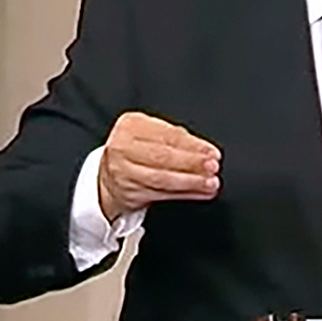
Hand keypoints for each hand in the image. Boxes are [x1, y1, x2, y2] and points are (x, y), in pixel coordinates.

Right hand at [98, 112, 220, 221]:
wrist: (109, 175)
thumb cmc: (136, 150)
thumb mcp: (151, 133)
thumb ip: (176, 138)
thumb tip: (205, 150)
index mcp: (131, 126)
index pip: (167, 135)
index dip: (193, 145)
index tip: (211, 152)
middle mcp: (123, 148)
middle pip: (163, 157)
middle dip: (192, 163)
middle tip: (212, 166)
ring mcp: (124, 172)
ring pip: (163, 178)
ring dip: (191, 181)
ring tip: (210, 182)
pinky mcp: (130, 194)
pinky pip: (162, 195)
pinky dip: (185, 194)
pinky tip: (200, 192)